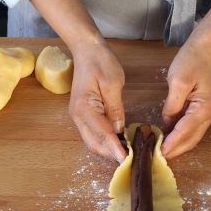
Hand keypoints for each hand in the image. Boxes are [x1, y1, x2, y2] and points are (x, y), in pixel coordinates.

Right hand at [69, 41, 127, 162]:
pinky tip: (119, 141)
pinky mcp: (83, 114)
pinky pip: (94, 133)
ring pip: (93, 141)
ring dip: (108, 149)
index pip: (102, 135)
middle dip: (111, 153)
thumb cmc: (100, 62)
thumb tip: (120, 129)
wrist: (86, 50)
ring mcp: (79, 116)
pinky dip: (105, 141)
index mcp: (84, 108)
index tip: (127, 160)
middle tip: (131, 159)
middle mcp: (78, 116)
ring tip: (127, 152)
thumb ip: (116, 108)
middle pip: (94, 144)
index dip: (115, 149)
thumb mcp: (113, 83)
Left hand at [161, 43, 210, 158]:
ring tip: (159, 150)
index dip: (171, 143)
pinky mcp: (200, 111)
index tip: (159, 153)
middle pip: (191, 140)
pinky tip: (166, 137)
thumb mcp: (178, 82)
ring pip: (191, 137)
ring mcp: (206, 114)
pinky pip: (189, 128)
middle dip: (175, 150)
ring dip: (177, 145)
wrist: (205, 49)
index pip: (185, 132)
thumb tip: (166, 123)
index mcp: (204, 109)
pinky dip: (179, 136)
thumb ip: (172, 105)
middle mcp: (208, 116)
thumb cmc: (192, 61)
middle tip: (156, 157)